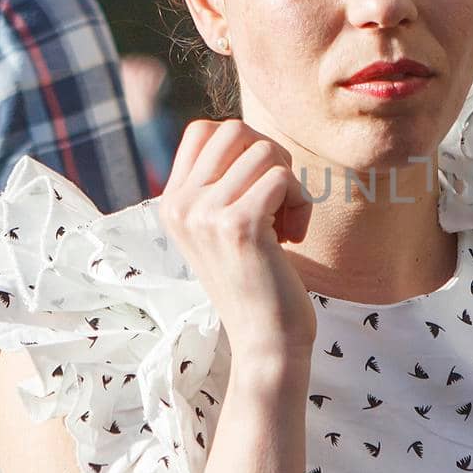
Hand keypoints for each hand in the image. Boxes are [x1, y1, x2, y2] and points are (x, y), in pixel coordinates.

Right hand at [160, 120, 316, 370]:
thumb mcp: (223, 228)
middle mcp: (180, 204)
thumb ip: (222, 183)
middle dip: (271, 158)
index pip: (203, 130)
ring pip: (265, 150)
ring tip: (285, 223)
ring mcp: (205, 214)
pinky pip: (282, 178)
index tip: (257, 187)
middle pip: (236, 130)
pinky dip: (301, 203)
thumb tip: (244, 133)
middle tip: (278, 201)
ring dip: (289, 184)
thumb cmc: (257, 281)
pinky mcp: (239, 226)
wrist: (265, 341)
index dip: (244, 146)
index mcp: (172, 202)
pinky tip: (292, 238)